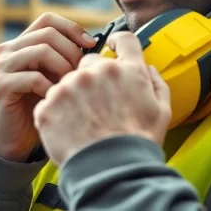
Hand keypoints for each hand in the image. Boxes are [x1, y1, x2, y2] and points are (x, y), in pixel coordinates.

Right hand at [0, 13, 96, 161]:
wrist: (14, 140)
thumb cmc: (40, 106)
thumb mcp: (53, 76)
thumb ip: (63, 58)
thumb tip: (92, 43)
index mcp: (20, 44)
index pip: (47, 20)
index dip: (71, 28)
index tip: (91, 44)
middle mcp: (6, 50)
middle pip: (48, 34)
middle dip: (72, 52)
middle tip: (81, 73)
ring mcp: (0, 66)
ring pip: (42, 51)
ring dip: (63, 68)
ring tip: (70, 86)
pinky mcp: (1, 85)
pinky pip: (34, 77)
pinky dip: (51, 88)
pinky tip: (56, 99)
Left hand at [33, 31, 170, 166]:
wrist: (111, 171)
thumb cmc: (138, 144)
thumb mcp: (162, 112)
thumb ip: (157, 84)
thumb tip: (149, 69)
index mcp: (127, 70)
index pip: (123, 39)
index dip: (117, 42)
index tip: (111, 46)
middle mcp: (96, 71)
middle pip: (88, 63)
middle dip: (90, 79)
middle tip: (95, 105)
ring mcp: (69, 86)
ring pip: (66, 83)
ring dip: (71, 97)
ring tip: (82, 123)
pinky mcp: (48, 105)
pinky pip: (49, 103)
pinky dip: (55, 115)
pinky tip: (68, 131)